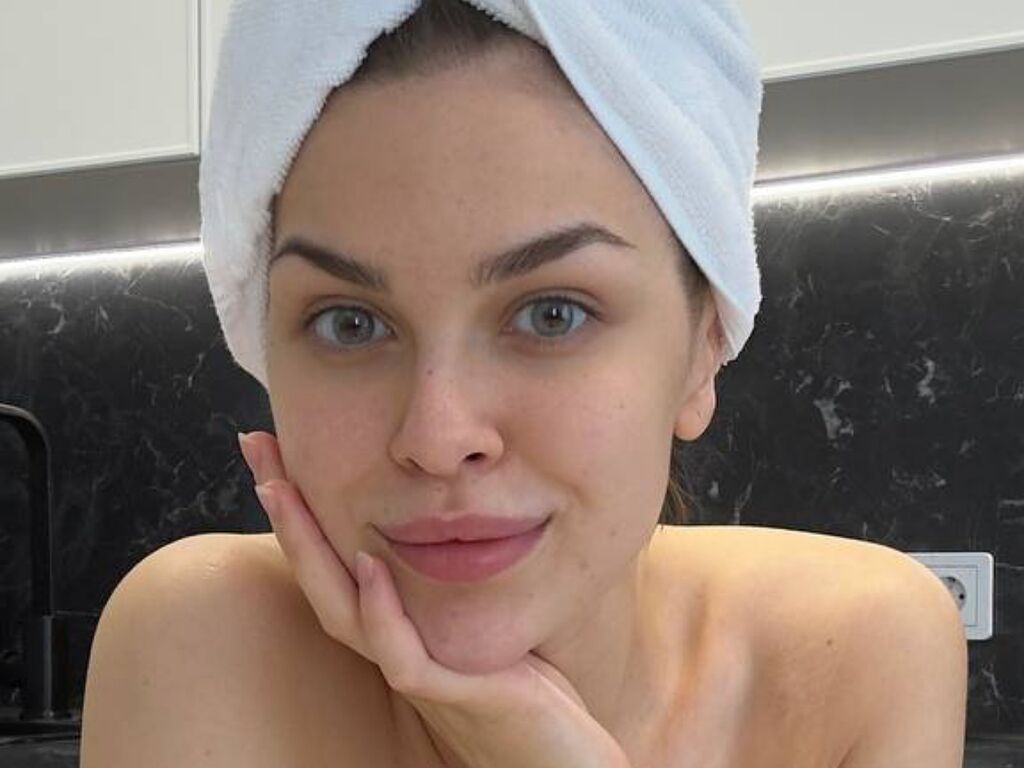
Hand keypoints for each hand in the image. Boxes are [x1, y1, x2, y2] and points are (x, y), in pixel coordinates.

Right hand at [238, 430, 631, 767]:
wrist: (561, 757)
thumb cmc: (530, 688)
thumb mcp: (484, 613)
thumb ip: (455, 576)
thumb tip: (454, 512)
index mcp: (396, 625)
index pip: (336, 559)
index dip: (303, 508)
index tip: (278, 450)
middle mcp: (392, 646)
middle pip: (319, 575)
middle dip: (286, 510)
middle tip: (256, 448)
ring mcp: (415, 670)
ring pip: (342, 610)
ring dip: (309, 548)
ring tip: (283, 489)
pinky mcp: (450, 691)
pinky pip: (401, 652)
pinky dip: (380, 608)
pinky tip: (369, 563)